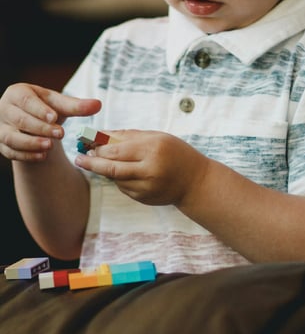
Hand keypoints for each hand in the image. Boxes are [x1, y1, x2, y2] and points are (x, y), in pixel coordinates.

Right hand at [0, 83, 100, 160]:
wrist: (32, 123)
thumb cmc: (46, 109)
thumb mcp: (60, 106)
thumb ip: (77, 106)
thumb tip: (98, 104)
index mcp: (17, 93)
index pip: (26, 101)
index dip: (39, 109)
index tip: (54, 117)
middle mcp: (5, 109)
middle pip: (20, 119)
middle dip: (40, 127)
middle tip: (60, 134)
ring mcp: (1, 128)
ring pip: (11, 137)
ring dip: (31, 143)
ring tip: (49, 146)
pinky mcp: (2, 144)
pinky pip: (11, 152)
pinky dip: (26, 155)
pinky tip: (42, 156)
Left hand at [75, 129, 208, 205]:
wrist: (195, 182)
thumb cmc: (176, 153)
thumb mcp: (156, 137)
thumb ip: (128, 135)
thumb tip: (101, 135)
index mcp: (153, 149)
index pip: (117, 150)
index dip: (98, 148)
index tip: (86, 144)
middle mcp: (149, 170)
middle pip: (111, 168)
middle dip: (92, 163)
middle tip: (80, 158)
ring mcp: (146, 188)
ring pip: (115, 179)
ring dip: (105, 170)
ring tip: (101, 162)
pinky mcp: (144, 199)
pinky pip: (123, 187)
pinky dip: (119, 179)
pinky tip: (124, 172)